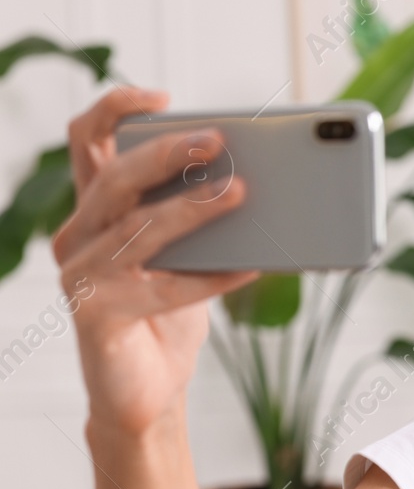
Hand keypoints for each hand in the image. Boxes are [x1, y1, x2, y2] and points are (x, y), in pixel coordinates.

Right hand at [55, 86, 260, 435]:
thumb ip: (203, 219)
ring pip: (139, 227)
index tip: (162, 96)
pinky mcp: (95, 313)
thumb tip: (259, 180)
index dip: (115, 109)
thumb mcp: (190, 256)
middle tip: (220, 141)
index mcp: (97, 211)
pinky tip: (251, 270)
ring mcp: (80, 275)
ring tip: (242, 193)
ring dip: (194, 208)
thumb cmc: (168, 316)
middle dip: (169, 153)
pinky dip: (209, 278)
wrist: (146, 392)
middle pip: (116, 177)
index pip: (88, 141)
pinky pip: (160, 286)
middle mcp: (78, 236)